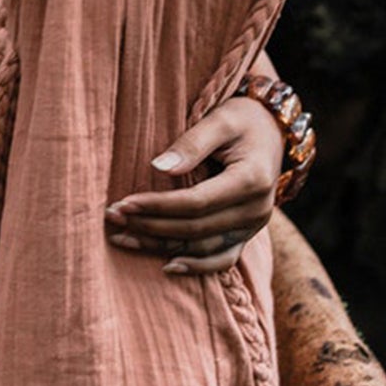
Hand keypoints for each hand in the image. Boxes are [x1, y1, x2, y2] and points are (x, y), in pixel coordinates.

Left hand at [104, 95, 284, 274]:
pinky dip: (195, 266)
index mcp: (251, 179)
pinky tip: (165, 265)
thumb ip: (192, 143)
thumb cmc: (242, 119)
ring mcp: (253, 226)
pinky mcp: (247, 234)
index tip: (124, 202)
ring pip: (203, 249)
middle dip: (151, 226)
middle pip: (196, 229)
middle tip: (113, 217)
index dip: (158, 206)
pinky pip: (222, 259)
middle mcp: (257, 210)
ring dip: (161, 246)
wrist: (272, 132)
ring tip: (123, 238)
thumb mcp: (220, 119)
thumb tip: (158, 168)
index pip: (196, 203)